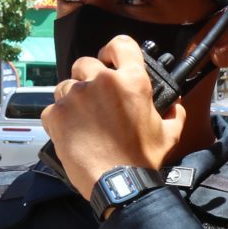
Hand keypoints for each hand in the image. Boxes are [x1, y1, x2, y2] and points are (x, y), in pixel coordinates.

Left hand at [42, 34, 185, 196]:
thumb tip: (174, 104)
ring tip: (83, 119)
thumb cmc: (142, 159)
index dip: (113, 50)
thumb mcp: (169, 132)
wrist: (118, 184)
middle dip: (89, 77)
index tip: (110, 60)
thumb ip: (173, 112)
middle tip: (96, 98)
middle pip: (86, 63)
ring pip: (66, 85)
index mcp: (131, 81)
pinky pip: (53, 108)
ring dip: (73, 98)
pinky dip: (60, 118)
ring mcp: (75, 97)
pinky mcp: (56, 115)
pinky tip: (73, 132)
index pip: (120, 44)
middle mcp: (101, 82)